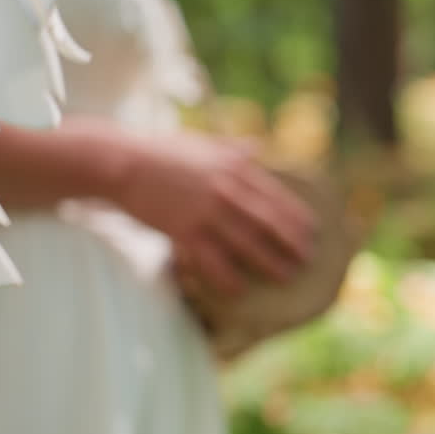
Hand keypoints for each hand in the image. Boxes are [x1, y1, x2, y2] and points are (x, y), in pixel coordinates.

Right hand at [111, 131, 315, 295]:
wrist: (121, 163)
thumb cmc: (162, 152)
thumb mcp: (203, 143)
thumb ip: (233, 147)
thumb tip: (256, 146)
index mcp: (235, 166)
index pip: (278, 197)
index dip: (298, 218)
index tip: (313, 233)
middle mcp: (226, 189)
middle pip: (270, 223)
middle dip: (292, 244)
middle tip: (307, 260)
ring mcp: (206, 212)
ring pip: (248, 244)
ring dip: (270, 263)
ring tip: (286, 277)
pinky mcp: (184, 231)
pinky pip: (212, 260)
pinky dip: (228, 277)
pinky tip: (240, 290)